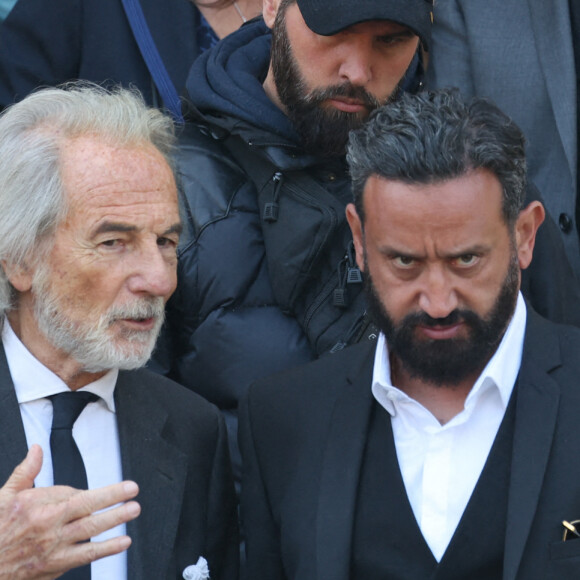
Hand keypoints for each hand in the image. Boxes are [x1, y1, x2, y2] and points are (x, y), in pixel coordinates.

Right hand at [0, 444, 139, 579]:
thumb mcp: (4, 497)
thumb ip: (25, 472)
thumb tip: (36, 450)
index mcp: (36, 506)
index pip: (70, 492)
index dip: (81, 491)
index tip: (92, 492)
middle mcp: (48, 525)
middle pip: (87, 506)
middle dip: (112, 497)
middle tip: (132, 489)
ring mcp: (54, 546)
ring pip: (91, 529)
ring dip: (115, 518)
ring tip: (133, 509)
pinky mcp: (57, 565)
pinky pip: (86, 556)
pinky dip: (106, 549)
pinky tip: (122, 542)